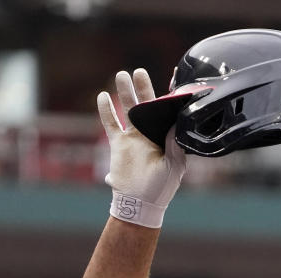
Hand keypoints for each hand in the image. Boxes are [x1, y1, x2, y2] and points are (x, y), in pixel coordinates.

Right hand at [97, 68, 185, 216]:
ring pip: (128, 109)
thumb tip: (178, 122)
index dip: (169, 96)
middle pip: (146, 105)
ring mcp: (134, 137)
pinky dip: (106, 111)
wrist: (139, 202)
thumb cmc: (161, 187)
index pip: (168, 112)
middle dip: (143, 88)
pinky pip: (111, 123)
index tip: (172, 77)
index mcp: (166, 137)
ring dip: (125, 93)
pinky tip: (102, 96)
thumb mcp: (174, 165)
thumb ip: (174, 143)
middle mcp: (150, 133)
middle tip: (139, 71)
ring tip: (121, 75)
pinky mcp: (118, 144)